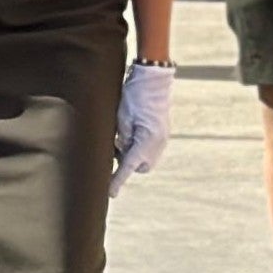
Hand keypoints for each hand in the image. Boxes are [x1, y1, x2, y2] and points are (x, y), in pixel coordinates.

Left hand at [113, 60, 175, 195]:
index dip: (118, 179)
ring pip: (143, 156)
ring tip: (122, 133)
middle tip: (116, 145)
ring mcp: (162, 138)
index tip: (110, 193)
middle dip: (127, 160)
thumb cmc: (135, 96)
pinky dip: (138, 143)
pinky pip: (148, 146)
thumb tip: (122, 151)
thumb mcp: (122, 118)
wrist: (153, 79)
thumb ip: (122, 138)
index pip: (128, 166)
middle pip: (139, 165)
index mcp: (147, 142)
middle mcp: (158, 144)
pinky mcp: (161, 132)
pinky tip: (130, 129)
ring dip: (132, 151)